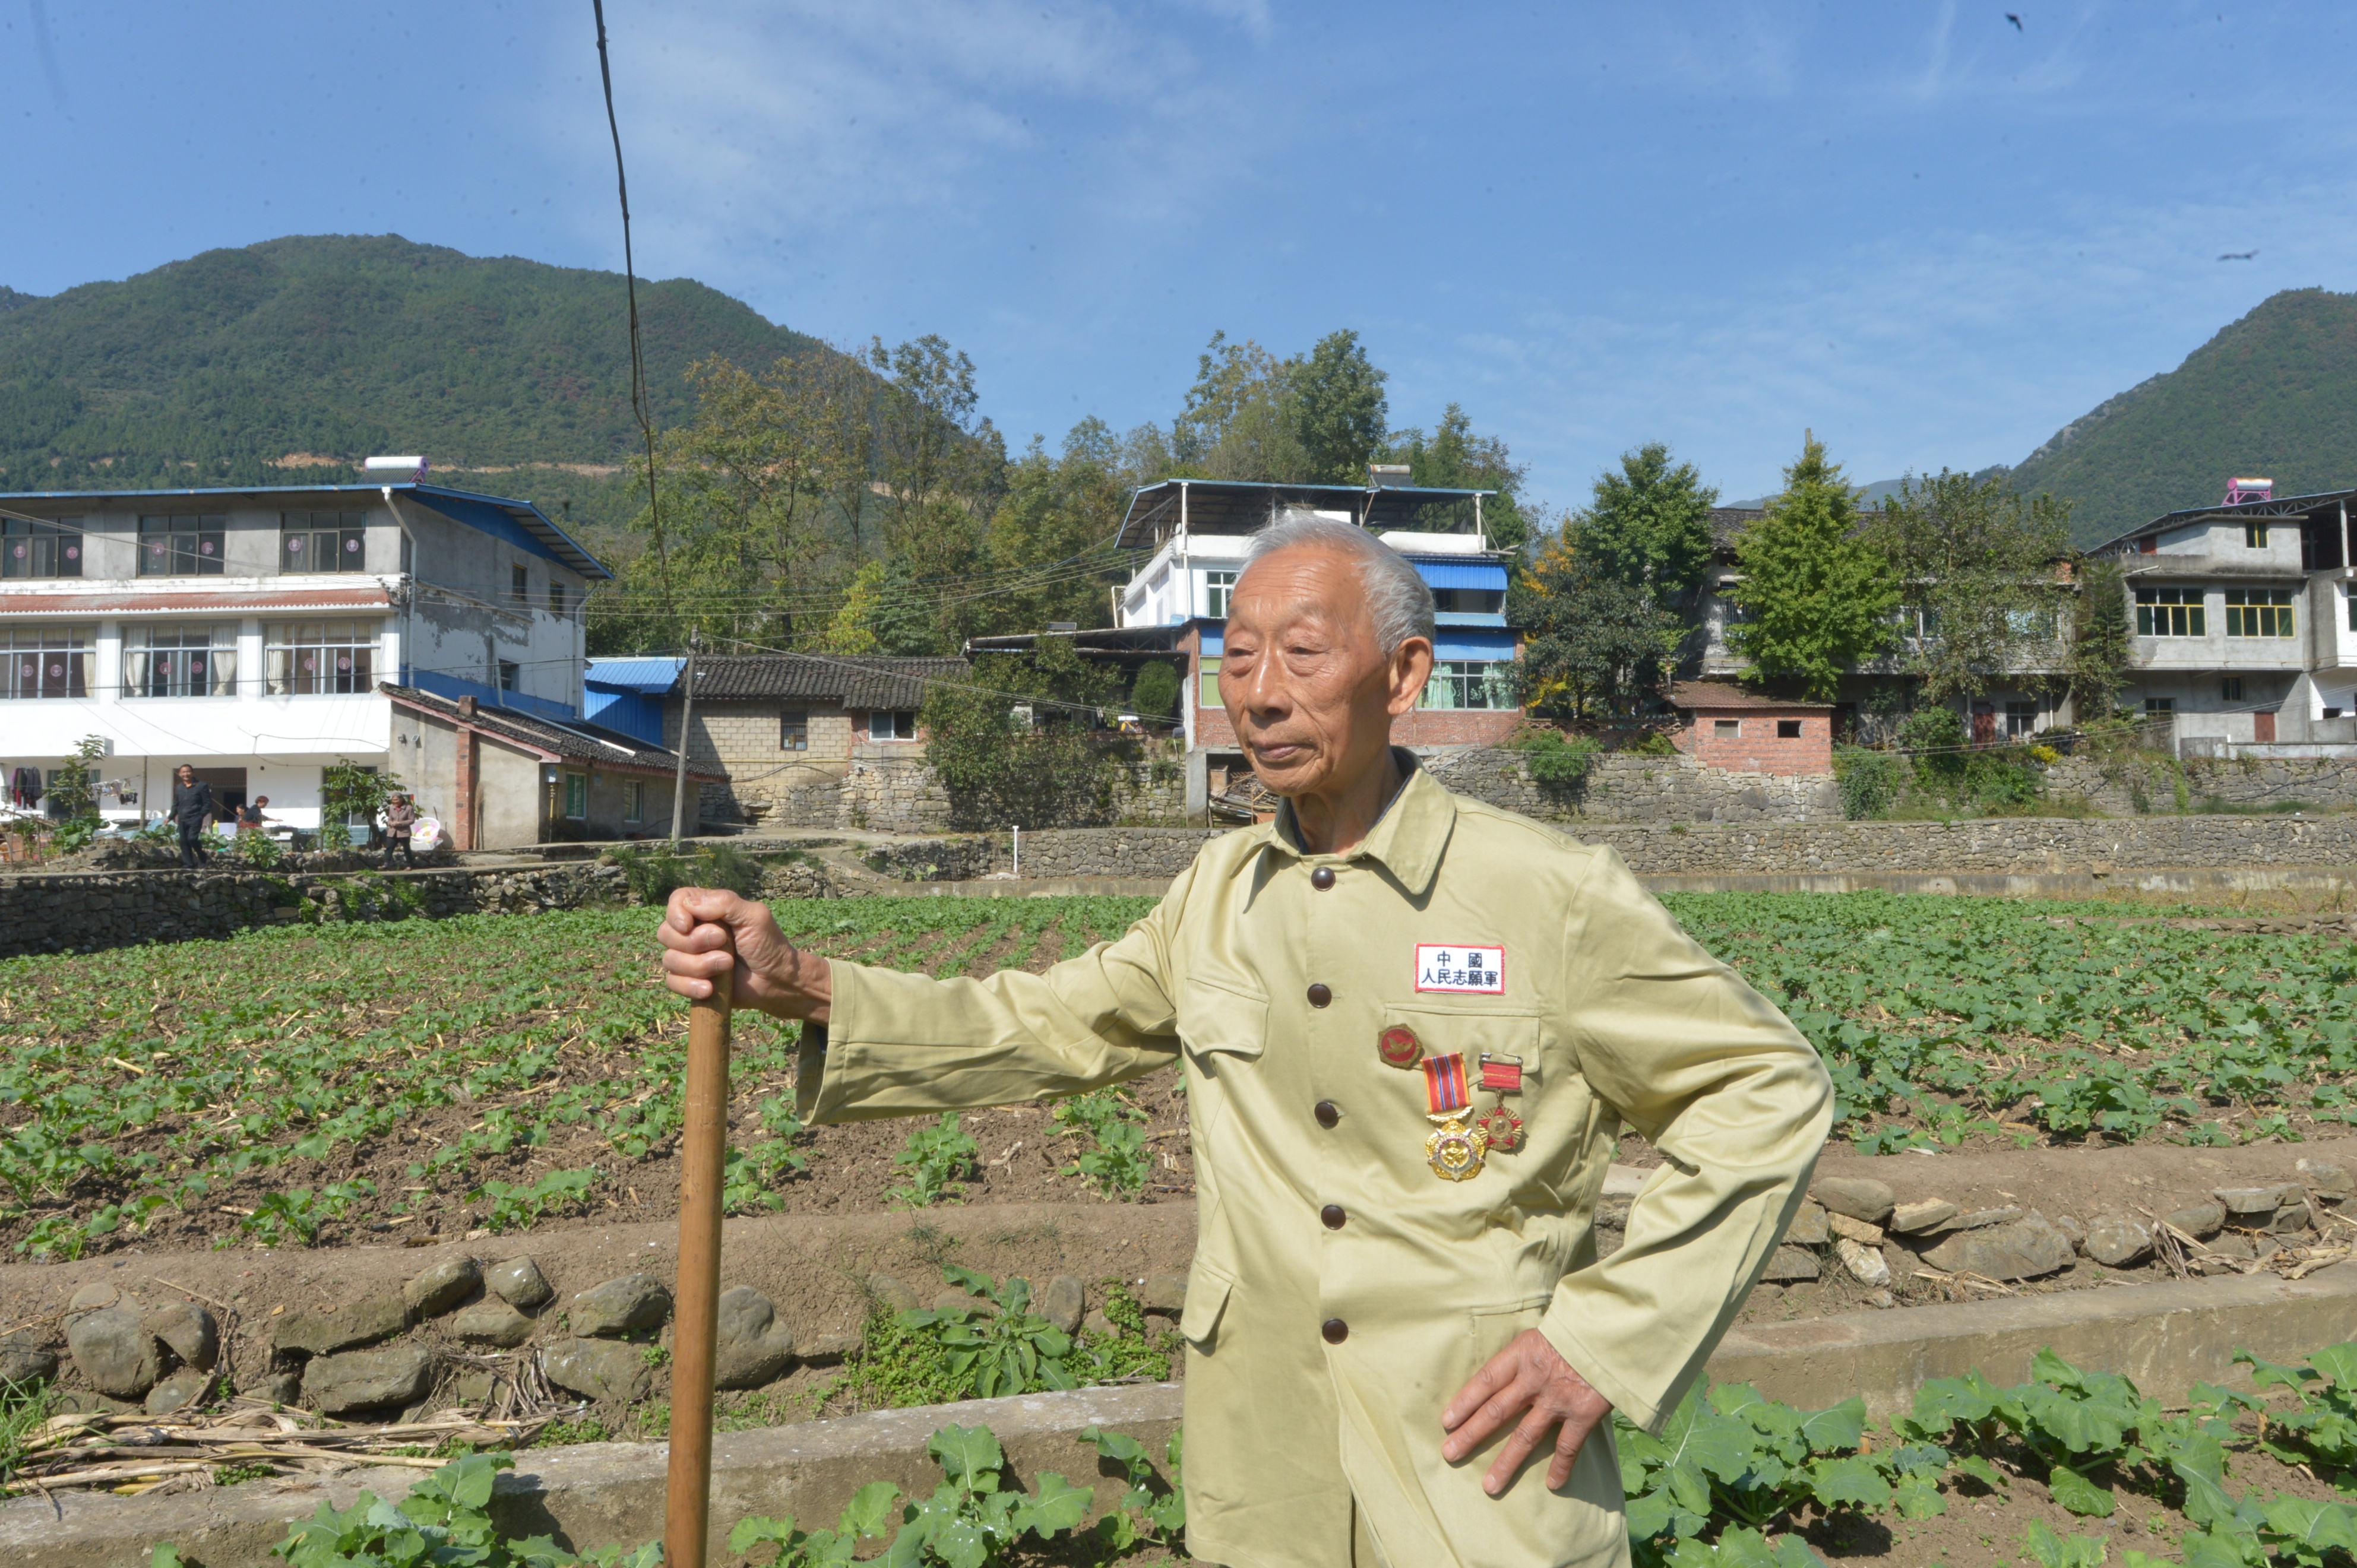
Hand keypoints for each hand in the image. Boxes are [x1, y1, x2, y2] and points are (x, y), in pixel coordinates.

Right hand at [657, 887, 832, 1021]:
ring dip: (698, 966)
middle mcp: (694, 930)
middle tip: (725, 945)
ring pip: (669, 959)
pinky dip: (690, 986)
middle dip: (694, 942)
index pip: (677, 901)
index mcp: (708, 909)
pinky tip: (710, 989)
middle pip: (666, 932)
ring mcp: (689, 957)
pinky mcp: (690, 980)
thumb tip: (689, 904)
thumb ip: (725, 903)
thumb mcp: (754, 916)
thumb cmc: (768, 945)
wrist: (776, 981)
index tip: (688, 926)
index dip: (676, 914)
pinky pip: (672, 982)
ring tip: (727, 966)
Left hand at [1440, 1329, 1612, 1495]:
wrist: (1614, 1331)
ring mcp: (1559, 1399)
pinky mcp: (1584, 1413)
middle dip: (1471, 1435)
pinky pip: (1568, 1446)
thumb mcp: (1541, 1334)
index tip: (1446, 1421)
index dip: (1464, 1401)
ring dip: (1506, 1463)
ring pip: (1526, 1436)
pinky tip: (1553, 1485)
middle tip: (1450, 1454)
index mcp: (1521, 1354)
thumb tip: (1504, 1377)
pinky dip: (1561, 1467)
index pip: (1485, 1380)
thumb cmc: (1576, 1330)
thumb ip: (1523, 1356)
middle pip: (1496, 1411)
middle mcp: (1535, 1379)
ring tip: (1489, 1486)